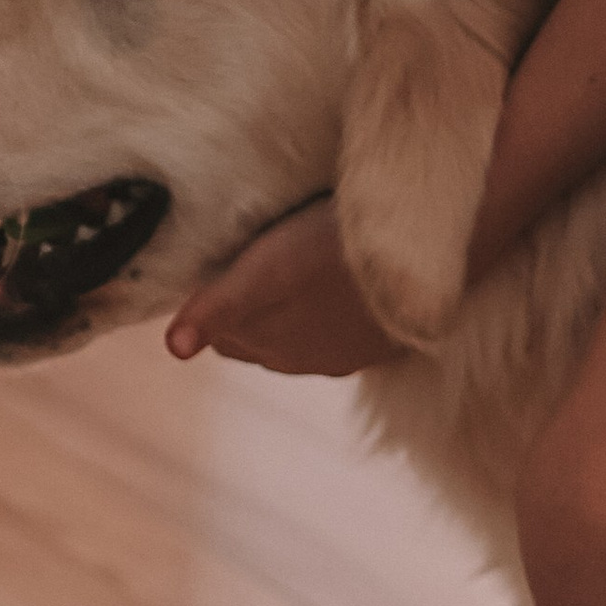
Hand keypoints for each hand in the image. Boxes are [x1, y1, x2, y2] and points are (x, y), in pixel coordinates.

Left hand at [165, 197, 400, 375]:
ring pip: (298, 336)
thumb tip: (175, 349)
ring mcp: (349, 352)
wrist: (430, 246)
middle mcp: (308, 359)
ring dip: (288, 309)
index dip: (213, 300)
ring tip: (289, 267)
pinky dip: (328, 311)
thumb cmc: (334, 250)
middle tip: (245, 260)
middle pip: (256, 339)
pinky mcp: (384, 338)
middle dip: (244, 311)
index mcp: (272, 346)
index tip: (218, 263)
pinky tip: (336, 284)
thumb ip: (219, 309)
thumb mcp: (264, 271)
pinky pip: (340, 330)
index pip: (221, 335)